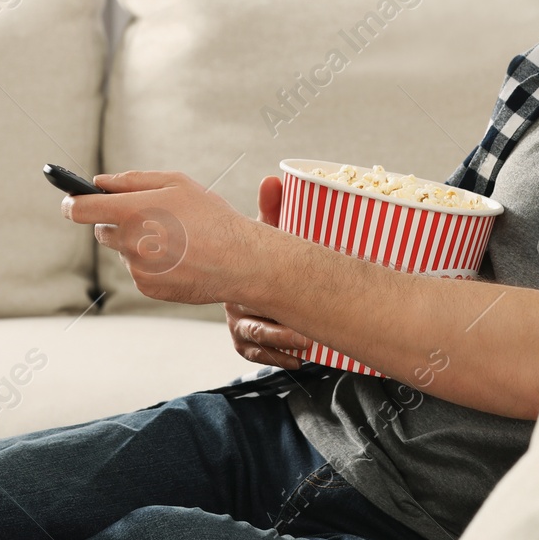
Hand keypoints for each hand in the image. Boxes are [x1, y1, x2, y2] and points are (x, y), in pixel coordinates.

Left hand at [60, 169, 269, 304]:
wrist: (239, 260)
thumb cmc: (210, 216)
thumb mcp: (176, 183)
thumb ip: (132, 180)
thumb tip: (100, 182)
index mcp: (131, 211)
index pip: (80, 209)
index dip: (71, 203)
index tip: (70, 201)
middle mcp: (128, 242)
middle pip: (102, 231)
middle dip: (117, 222)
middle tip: (148, 218)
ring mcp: (136, 268)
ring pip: (123, 251)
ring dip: (138, 244)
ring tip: (174, 239)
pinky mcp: (146, 287)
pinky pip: (138, 271)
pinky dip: (151, 264)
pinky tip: (178, 257)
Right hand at [226, 176, 310, 368]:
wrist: (248, 275)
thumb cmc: (258, 253)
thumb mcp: (266, 232)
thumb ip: (270, 209)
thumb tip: (273, 179)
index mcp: (234, 275)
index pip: (240, 283)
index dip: (258, 294)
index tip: (281, 296)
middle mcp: (232, 301)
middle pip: (249, 318)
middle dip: (275, 327)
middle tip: (304, 333)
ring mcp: (237, 323)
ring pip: (254, 338)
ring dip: (281, 343)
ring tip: (306, 345)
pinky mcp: (244, 343)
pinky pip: (256, 355)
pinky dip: (277, 358)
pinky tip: (297, 361)